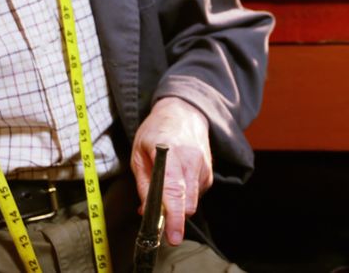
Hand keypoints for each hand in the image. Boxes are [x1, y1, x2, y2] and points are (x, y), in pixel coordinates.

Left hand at [131, 97, 212, 244]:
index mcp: (171, 154)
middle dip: (174, 217)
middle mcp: (192, 161)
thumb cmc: (157, 131)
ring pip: (193, 202)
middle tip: (158, 220)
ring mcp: (204, 167)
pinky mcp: (209, 173)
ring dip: (179, 206)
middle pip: (188, 203)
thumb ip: (144, 184)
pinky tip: (177, 182)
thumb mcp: (139, 153)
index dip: (174, 217)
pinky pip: (197, 195)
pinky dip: (186, 196)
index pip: (174, 192)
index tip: (172, 236)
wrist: (184, 112)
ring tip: (165, 190)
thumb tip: (146, 211)